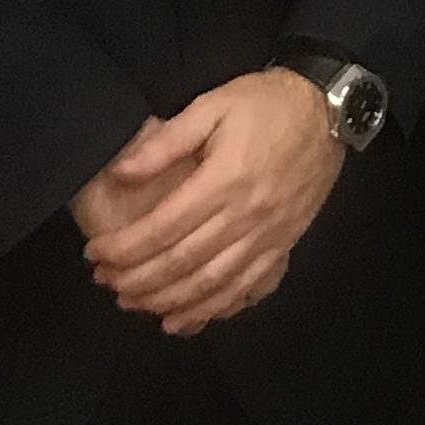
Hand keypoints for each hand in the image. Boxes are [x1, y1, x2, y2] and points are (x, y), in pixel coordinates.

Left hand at [82, 67, 340, 335]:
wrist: (329, 111)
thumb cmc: (266, 104)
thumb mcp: (213, 105)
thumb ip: (166, 140)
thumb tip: (121, 173)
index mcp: (225, 179)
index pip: (163, 228)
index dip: (124, 247)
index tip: (94, 254)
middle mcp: (246, 214)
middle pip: (182, 262)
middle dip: (136, 279)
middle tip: (105, 282)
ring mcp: (269, 234)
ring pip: (211, 283)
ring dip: (167, 300)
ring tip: (133, 303)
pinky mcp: (284, 243)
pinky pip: (246, 287)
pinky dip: (212, 309)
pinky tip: (184, 320)